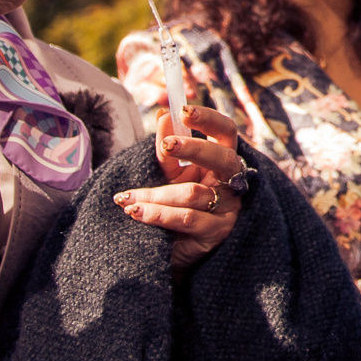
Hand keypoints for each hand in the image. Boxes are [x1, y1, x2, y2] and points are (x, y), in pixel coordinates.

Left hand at [116, 107, 245, 270]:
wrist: (174, 251)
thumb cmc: (175, 206)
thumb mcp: (170, 175)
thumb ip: (169, 149)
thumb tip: (163, 116)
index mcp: (223, 162)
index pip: (226, 133)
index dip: (209, 119)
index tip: (183, 109)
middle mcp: (232, 183)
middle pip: (222, 158)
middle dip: (193, 149)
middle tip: (166, 145)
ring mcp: (228, 209)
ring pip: (193, 193)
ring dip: (155, 194)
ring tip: (127, 198)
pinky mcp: (217, 233)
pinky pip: (187, 218)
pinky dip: (158, 214)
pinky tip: (136, 212)